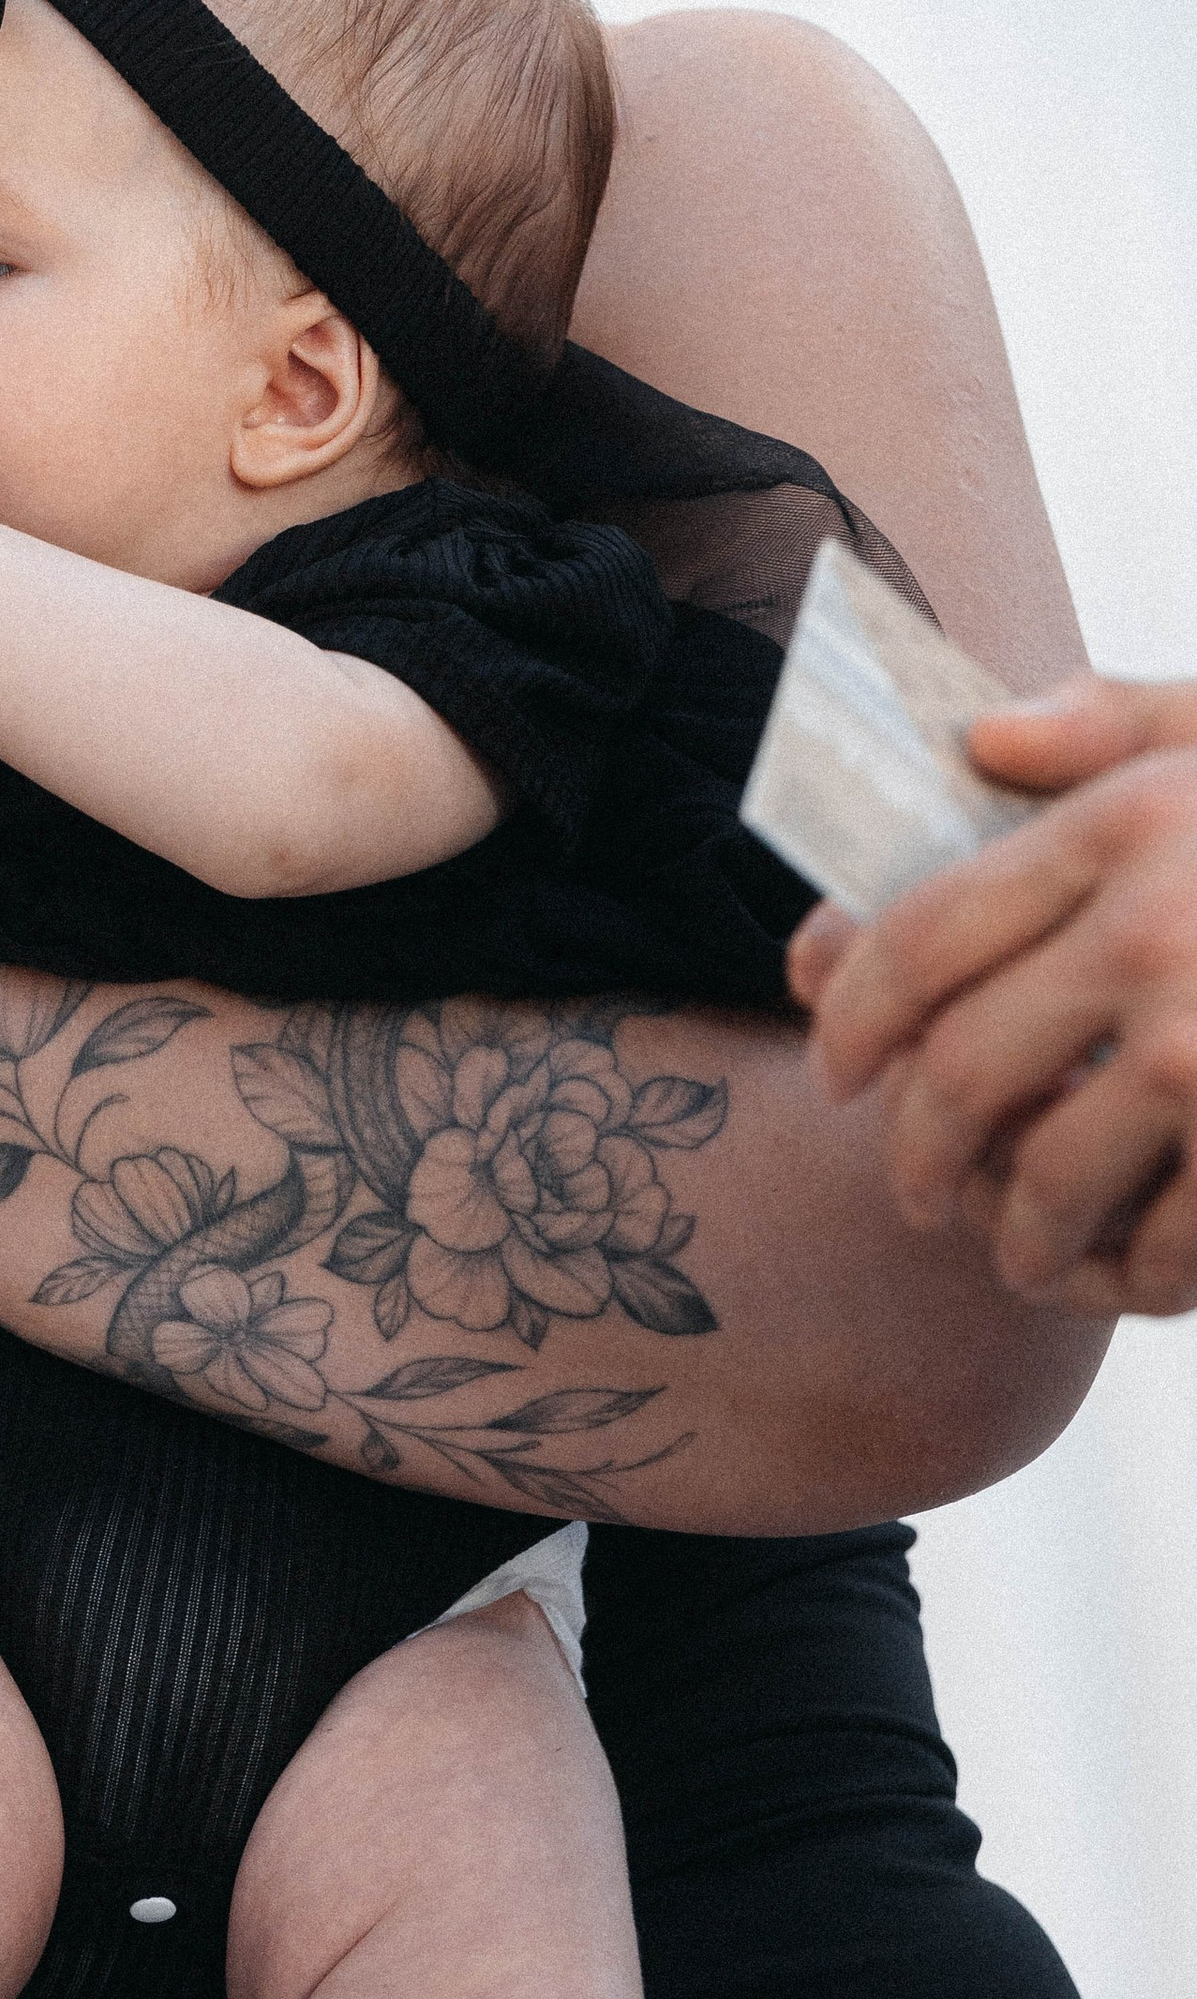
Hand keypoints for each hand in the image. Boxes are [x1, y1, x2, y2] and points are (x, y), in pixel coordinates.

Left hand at [791, 671, 1196, 1312]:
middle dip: (915, 1156)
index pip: (917, 936)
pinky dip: (1133, 1279)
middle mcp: (1152, 931)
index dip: (850, 1019)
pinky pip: (1165, 1242)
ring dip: (1018, 1238)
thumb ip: (1110, 720)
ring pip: (1046, 1181)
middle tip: (917, 1193)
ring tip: (1023, 1252)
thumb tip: (980, 738)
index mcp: (1122, 826)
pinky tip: (1133, 1276)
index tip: (834, 1069)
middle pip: (955, 1075)